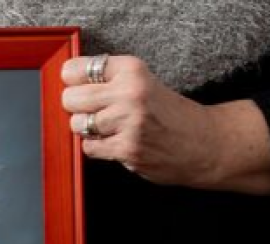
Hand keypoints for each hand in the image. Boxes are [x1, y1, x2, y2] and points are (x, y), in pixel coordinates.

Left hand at [61, 55, 269, 194]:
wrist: (204, 143)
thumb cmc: (169, 113)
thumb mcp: (142, 82)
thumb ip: (109, 80)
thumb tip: (65, 85)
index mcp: (131, 69)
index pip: (77, 69)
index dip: (73, 81)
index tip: (78, 87)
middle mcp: (129, 92)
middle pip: (71, 98)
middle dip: (76, 107)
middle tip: (92, 111)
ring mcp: (128, 122)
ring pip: (77, 124)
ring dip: (87, 129)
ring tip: (108, 128)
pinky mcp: (127, 149)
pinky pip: (90, 147)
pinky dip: (98, 148)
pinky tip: (116, 143)